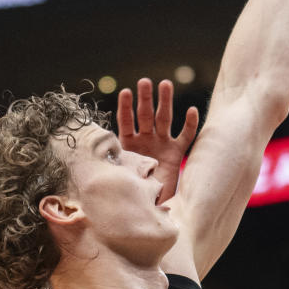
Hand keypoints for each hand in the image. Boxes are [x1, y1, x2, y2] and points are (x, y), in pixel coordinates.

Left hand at [117, 77, 199, 203]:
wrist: (149, 206)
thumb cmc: (131, 192)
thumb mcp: (119, 177)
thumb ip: (113, 165)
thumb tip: (96, 160)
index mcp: (129, 144)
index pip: (126, 122)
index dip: (126, 108)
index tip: (125, 92)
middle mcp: (145, 140)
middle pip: (145, 115)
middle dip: (145, 98)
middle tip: (144, 82)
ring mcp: (162, 144)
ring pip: (164, 119)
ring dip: (165, 102)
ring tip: (165, 84)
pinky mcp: (177, 153)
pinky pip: (185, 136)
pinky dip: (190, 124)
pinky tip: (192, 110)